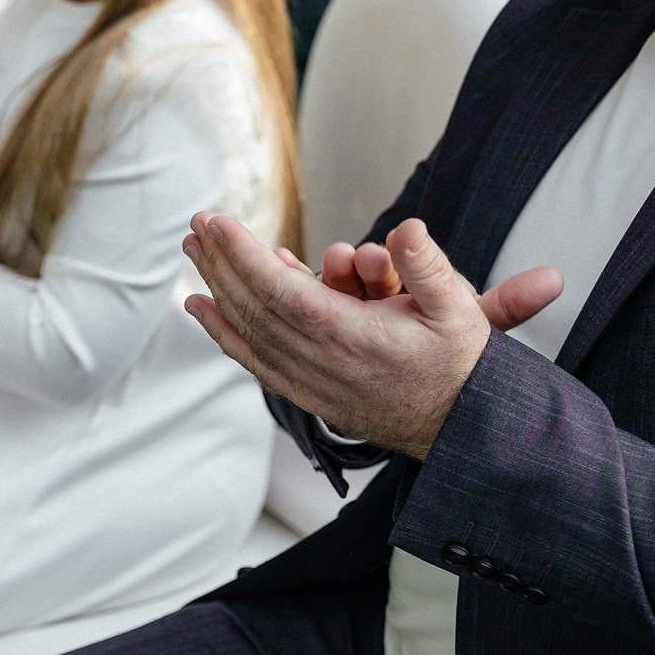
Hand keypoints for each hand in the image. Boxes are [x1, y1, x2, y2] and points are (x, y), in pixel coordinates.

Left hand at [183, 213, 562, 457]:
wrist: (461, 431)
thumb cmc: (459, 367)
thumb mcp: (459, 311)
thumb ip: (428, 267)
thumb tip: (405, 230)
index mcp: (351, 337)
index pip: (280, 291)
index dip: (244, 256)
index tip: (217, 223)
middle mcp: (321, 363)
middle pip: (254, 308)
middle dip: (222, 262)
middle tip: (197, 224)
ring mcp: (311, 382)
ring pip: (249, 333)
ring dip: (217, 290)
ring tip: (194, 253)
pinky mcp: (309, 394)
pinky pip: (255, 361)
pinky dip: (223, 333)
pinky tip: (202, 309)